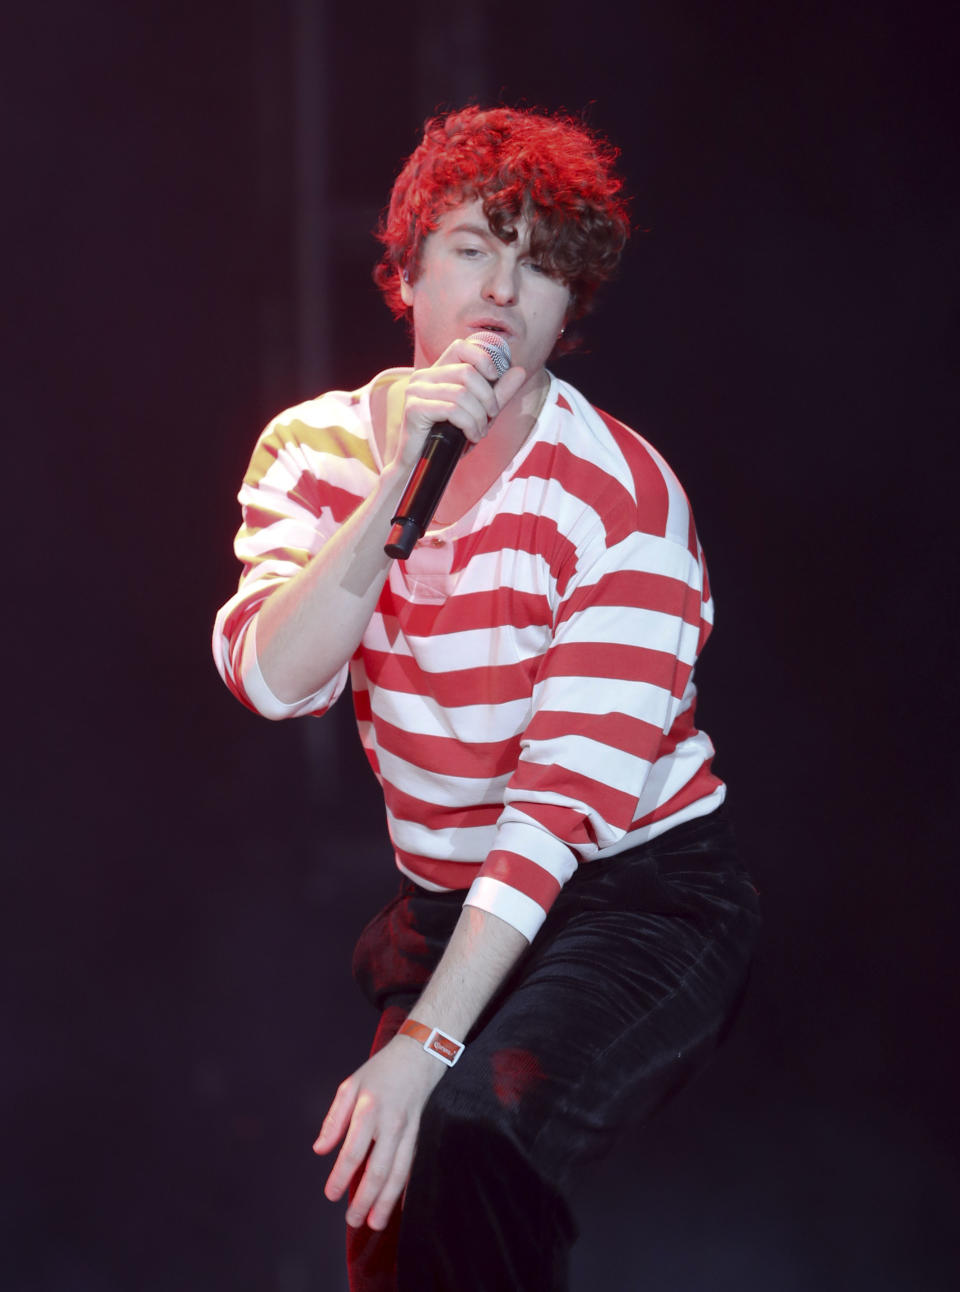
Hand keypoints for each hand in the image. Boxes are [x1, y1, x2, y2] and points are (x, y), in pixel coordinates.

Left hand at [313, 1033, 446, 1229]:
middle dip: (365, 1199)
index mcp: (368, 1110)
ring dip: (387, 1201)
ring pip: (398, 1173)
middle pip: (378, 1169)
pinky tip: (399, 1205)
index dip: (341, 1177)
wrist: (419, 1055)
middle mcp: (390, 1124)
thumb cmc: (381, 1070)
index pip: (353, 1152)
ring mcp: (408, 1131)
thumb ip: (334, 1119)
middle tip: (353, 1220)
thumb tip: (320, 1149)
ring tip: (375, 1222)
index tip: (331, 1195)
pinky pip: (411, 1166)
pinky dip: (405, 1188)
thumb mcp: (350, 1086)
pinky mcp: (419, 1134)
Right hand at [392, 336, 526, 470]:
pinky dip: (468, 425)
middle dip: (487, 397)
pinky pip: (452, 410)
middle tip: (490, 417)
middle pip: (466, 372)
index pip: (461, 347)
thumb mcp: (480, 412)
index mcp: (437, 372)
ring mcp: (416, 391)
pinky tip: (471, 437)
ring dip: (478, 416)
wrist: (424, 465)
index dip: (482, 358)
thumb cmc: (449, 438)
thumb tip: (520, 370)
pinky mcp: (414, 409)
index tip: (494, 378)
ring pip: (461, 393)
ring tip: (479, 432)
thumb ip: (498, 392)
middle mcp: (424, 377)